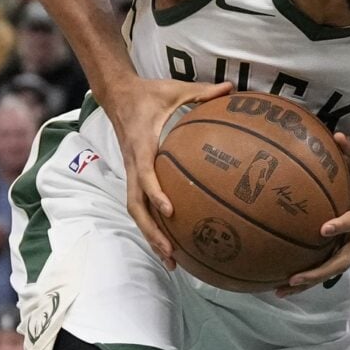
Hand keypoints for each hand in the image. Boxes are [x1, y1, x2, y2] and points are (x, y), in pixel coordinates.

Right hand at [107, 73, 233, 265]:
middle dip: (152, 233)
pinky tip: (170, 243)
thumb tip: (231, 89)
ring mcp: (132, 173)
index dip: (156, 194)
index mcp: (142, 146)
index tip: (171, 211)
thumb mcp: (175, 89)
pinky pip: (141, 206)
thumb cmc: (148, 94)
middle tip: (171, 254)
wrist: (118, 96)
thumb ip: (203, 92)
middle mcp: (133, 165)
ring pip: (136, 212)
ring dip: (151, 237)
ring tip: (171, 261)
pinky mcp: (134, 177)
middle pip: (136, 206)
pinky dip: (152, 227)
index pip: (145, 176)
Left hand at [278, 131, 349, 295]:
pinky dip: (304, 274)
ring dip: (307, 282)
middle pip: (341, 261)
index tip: (324, 229)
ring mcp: (349, 244)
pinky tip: (278, 279)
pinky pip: (322, 264)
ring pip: (330, 270)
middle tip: (294, 277)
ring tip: (280, 290)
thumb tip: (338, 136)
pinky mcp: (340, 246)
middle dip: (318, 272)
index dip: (342, 226)